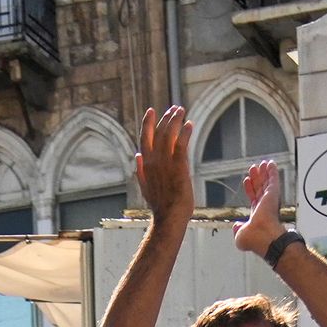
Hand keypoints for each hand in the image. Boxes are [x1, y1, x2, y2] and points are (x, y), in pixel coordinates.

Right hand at [135, 104, 192, 222]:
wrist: (169, 218)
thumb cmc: (160, 205)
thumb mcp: (145, 187)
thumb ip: (140, 170)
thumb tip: (136, 156)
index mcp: (145, 164)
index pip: (144, 138)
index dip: (147, 123)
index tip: (151, 111)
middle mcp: (154, 160)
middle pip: (158, 132)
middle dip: (166, 117)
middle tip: (174, 108)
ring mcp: (166, 163)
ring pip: (169, 134)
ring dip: (175, 120)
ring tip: (181, 111)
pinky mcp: (179, 166)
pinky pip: (181, 144)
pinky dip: (185, 132)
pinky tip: (189, 124)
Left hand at [232, 159, 285, 257]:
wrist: (264, 236)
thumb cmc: (255, 239)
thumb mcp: (240, 235)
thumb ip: (238, 229)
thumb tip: (236, 226)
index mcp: (258, 216)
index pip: (254, 199)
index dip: (250, 189)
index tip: (247, 181)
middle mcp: (265, 207)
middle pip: (260, 188)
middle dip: (257, 178)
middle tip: (254, 169)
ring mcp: (270, 200)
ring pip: (266, 183)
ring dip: (264, 173)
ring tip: (261, 164)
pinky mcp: (273, 194)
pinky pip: (273, 179)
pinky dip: (272, 171)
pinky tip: (270, 164)